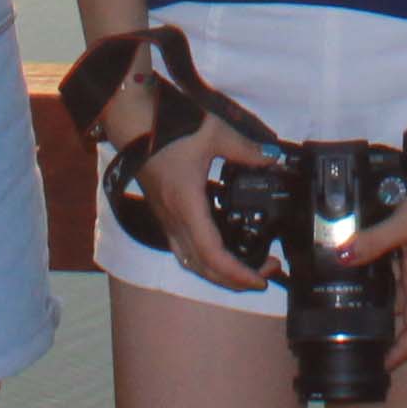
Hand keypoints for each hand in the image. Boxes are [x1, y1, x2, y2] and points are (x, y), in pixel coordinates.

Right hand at [129, 108, 275, 290]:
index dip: (238, 274)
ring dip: (219, 274)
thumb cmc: (169, 130)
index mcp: (188, 206)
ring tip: (246, 269)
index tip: (262, 278)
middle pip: (203, 269)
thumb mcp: (213, 134)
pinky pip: (184, 251)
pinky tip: (221, 253)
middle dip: (235, 280)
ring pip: (192, 263)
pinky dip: (205, 262)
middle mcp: (175, 221)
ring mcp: (168, 221)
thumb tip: (272, 158)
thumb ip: (245, 148)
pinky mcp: (165, 216)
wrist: (134, 126)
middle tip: (266, 273)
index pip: (213, 255)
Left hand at [341, 133, 406, 366]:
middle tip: (352, 330)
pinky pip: (399, 259)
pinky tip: (364, 248)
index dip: (401, 352)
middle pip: (405, 309)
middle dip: (384, 324)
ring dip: (380, 292)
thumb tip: (341, 260)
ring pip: (400, 283)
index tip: (381, 366)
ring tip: (349, 292)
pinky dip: (381, 262)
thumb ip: (374, 241)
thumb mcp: (406, 222)